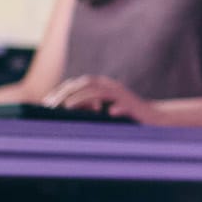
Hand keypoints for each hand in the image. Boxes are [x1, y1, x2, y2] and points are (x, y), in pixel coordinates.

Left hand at [45, 75, 162, 125]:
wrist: (154, 118)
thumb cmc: (126, 116)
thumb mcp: (104, 110)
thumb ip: (88, 107)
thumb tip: (65, 111)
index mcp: (103, 86)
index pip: (77, 84)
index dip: (61, 91)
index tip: (46, 102)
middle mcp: (111, 86)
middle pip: (84, 84)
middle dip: (66, 93)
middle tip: (51, 105)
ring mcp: (122, 95)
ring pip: (98, 91)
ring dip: (81, 98)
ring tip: (67, 106)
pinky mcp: (133, 105)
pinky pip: (121, 104)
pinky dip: (112, 107)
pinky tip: (105, 113)